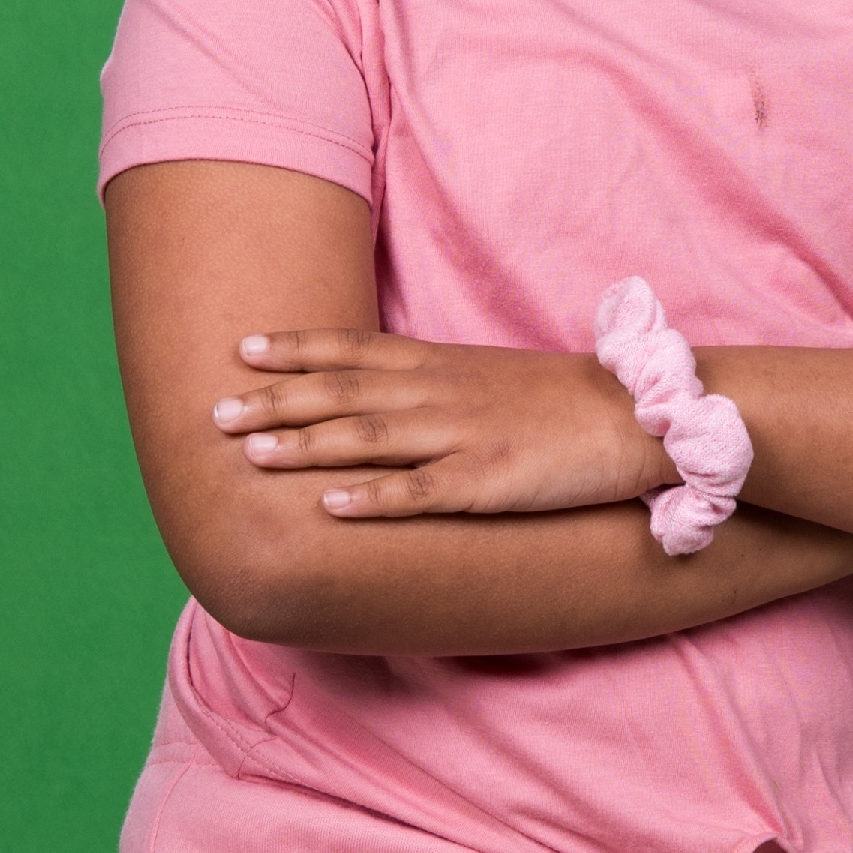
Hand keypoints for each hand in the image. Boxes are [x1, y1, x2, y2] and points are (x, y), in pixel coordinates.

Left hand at [211, 331, 672, 521]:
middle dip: (277, 400)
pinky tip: (327, 505)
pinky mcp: (489, 481)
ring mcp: (463, 436)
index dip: (295, 349)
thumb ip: (432, 381)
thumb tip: (379, 393)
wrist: (636, 417)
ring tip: (250, 452)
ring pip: (367, 438)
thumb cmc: (562, 400)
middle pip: (343, 392)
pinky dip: (371, 498)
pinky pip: (420, 492)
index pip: (353, 349)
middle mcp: (441, 393)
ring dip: (305, 444)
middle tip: (216, 409)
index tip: (241, 347)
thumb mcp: (488, 375)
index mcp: (440, 364)